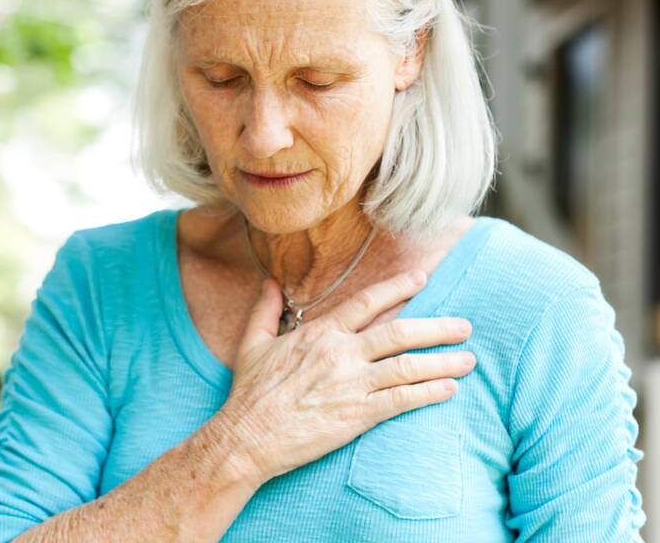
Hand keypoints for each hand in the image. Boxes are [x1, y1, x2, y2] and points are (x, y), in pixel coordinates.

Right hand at [214, 271, 474, 483]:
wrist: (247, 436)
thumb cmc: (249, 393)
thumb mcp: (252, 344)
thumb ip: (266, 310)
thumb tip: (270, 284)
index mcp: (319, 333)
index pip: (366, 302)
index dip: (397, 288)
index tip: (421, 279)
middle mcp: (340, 353)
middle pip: (400, 332)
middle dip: (437, 327)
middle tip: (465, 325)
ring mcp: (351, 384)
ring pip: (408, 366)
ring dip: (443, 362)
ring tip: (468, 359)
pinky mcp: (357, 415)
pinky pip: (402, 400)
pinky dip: (428, 393)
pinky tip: (449, 390)